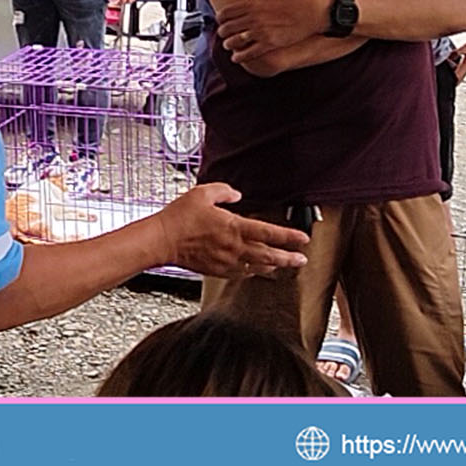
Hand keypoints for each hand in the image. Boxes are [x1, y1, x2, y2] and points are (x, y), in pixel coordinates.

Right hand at [154, 183, 308, 277]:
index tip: (303, 239)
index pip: (269, 233)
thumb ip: (224, 192)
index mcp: (234, 227)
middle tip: (302, 260)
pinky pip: (241, 274)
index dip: (289, 237)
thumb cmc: (180, 217)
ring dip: (273, 267)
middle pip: (268, 255)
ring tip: (284, 267)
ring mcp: (226, 261)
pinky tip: (256, 271)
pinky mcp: (217, 270)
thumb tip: (236, 195)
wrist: (162, 240)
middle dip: (288, 258)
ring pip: (257, 268)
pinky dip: (252, 273)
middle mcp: (234, 247)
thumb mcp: (203, 193)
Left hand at [215, 0, 330, 62]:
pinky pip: (249, 53)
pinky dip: (240, 57)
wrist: (314, 10)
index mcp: (252, 3)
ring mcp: (261, 31)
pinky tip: (236, 58)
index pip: (226, 12)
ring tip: (228, 45)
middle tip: (222, 33)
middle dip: (222, 32)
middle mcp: (254, 18)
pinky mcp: (270, 43)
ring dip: (228, 44)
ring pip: (236, 41)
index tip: (220, 20)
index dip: (220, 18)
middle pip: (228, 28)